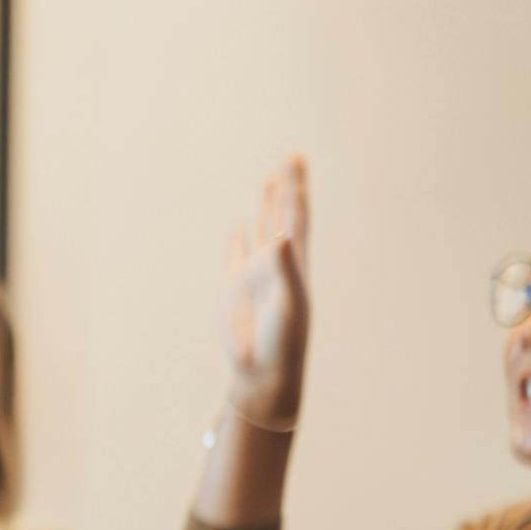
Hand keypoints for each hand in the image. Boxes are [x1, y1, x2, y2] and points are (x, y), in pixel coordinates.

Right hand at [216, 157, 312, 410]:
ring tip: (270, 181)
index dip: (296, 187)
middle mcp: (276, 263)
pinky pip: (236, 255)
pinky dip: (238, 240)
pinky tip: (239, 228)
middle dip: (286, 188)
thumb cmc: (283, 341)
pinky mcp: (234, 288)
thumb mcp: (288, 303)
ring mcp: (255, 274)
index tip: (295, 159)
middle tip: (291, 157)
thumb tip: (278, 238)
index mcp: (294, 262)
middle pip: (283, 216)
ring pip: (262, 231)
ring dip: (266, 207)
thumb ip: (283, 270)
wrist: (264, 372)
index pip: (295, 216)